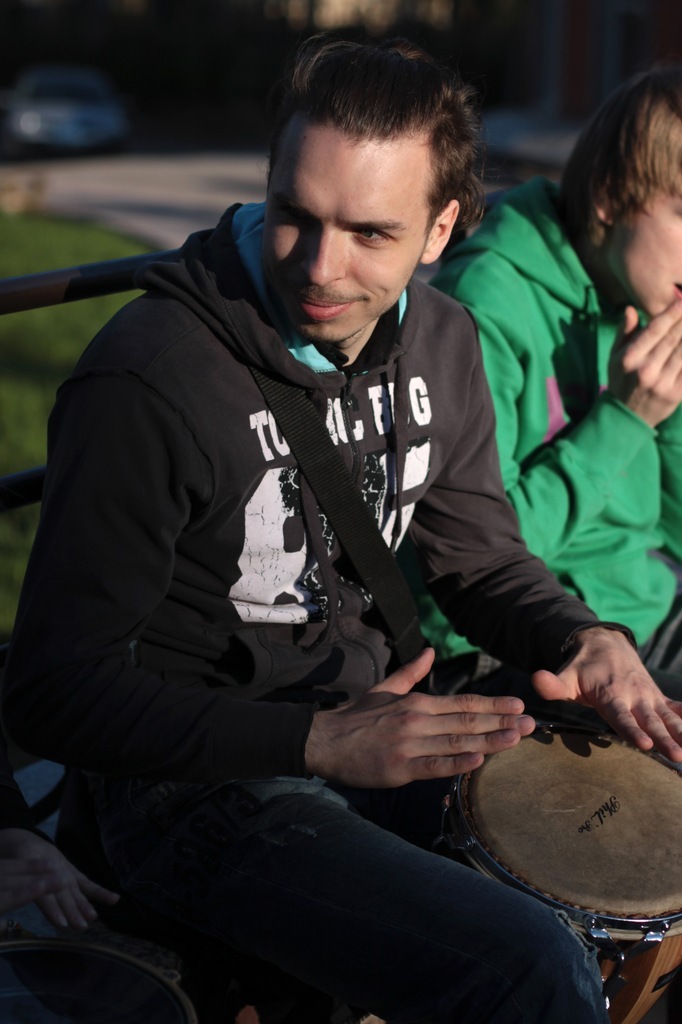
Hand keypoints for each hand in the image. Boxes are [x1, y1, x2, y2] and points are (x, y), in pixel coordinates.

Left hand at [0, 828, 118, 929]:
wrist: (18, 837)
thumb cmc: (8, 859)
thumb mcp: (3, 870)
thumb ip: (10, 887)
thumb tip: (6, 917)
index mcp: (27, 864)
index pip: (40, 890)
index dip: (52, 907)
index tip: (62, 923)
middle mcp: (48, 866)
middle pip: (60, 890)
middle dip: (70, 908)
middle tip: (79, 927)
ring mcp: (61, 866)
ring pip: (72, 886)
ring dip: (82, 902)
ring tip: (92, 918)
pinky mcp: (69, 868)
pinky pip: (84, 881)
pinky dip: (98, 891)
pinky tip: (114, 899)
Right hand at [304, 647, 535, 786]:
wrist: (324, 740)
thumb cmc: (355, 717)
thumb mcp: (384, 688)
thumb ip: (411, 672)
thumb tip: (429, 651)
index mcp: (416, 702)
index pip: (463, 703)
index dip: (492, 704)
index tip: (518, 706)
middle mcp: (417, 720)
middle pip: (467, 721)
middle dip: (501, 722)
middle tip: (530, 724)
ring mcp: (410, 744)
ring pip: (457, 743)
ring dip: (490, 741)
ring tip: (516, 739)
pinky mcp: (400, 768)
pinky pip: (434, 766)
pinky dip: (457, 764)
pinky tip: (479, 762)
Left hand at [532, 627, 681, 760]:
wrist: (605, 643)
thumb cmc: (582, 668)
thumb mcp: (565, 676)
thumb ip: (552, 684)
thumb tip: (536, 679)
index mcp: (611, 694)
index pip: (621, 716)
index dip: (632, 730)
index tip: (645, 744)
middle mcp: (633, 695)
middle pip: (649, 721)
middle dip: (664, 738)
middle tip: (676, 756)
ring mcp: (648, 696)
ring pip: (667, 717)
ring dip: (680, 732)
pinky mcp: (657, 696)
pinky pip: (675, 707)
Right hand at [607, 300, 681, 426]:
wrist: (627, 417)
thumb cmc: (621, 381)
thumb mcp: (615, 357)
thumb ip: (624, 332)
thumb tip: (630, 309)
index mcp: (630, 358)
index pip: (655, 330)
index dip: (671, 313)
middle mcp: (646, 370)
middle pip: (673, 338)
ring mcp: (663, 383)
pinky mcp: (677, 394)